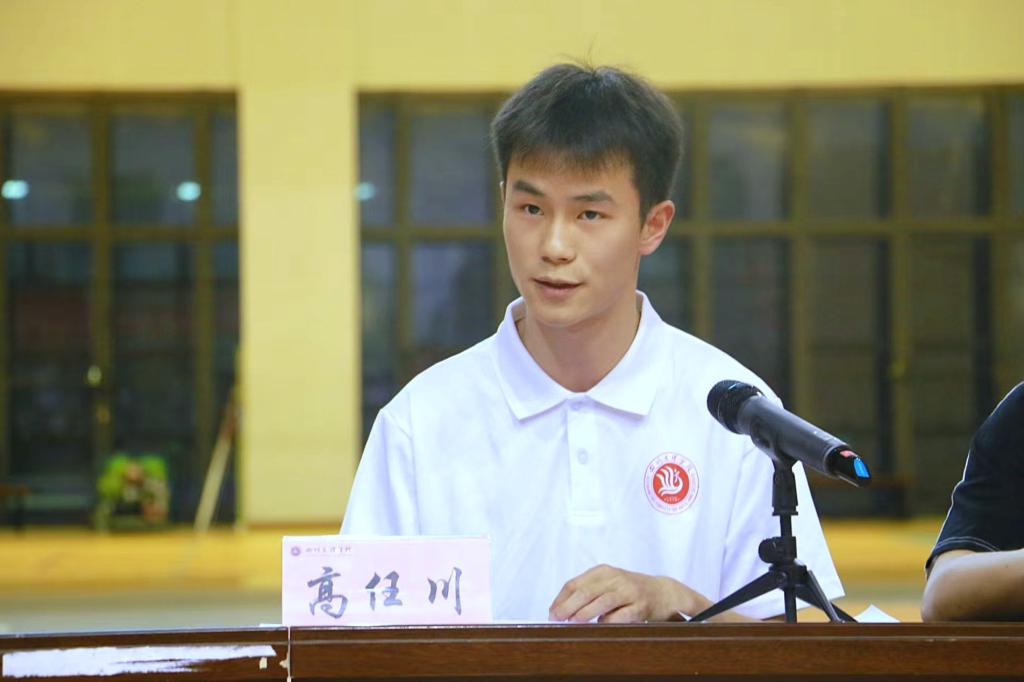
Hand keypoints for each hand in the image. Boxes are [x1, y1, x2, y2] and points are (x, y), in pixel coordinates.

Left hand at [548, 564, 710, 622]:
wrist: (663, 592)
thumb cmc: (628, 590)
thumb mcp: (608, 583)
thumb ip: (588, 591)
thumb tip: (560, 610)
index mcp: (603, 571)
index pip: (575, 583)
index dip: (561, 598)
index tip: (551, 611)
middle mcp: (615, 578)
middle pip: (586, 592)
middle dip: (568, 606)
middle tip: (555, 618)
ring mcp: (629, 591)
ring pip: (603, 601)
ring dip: (585, 612)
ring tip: (572, 621)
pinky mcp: (641, 606)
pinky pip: (621, 616)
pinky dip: (608, 621)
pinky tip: (599, 626)